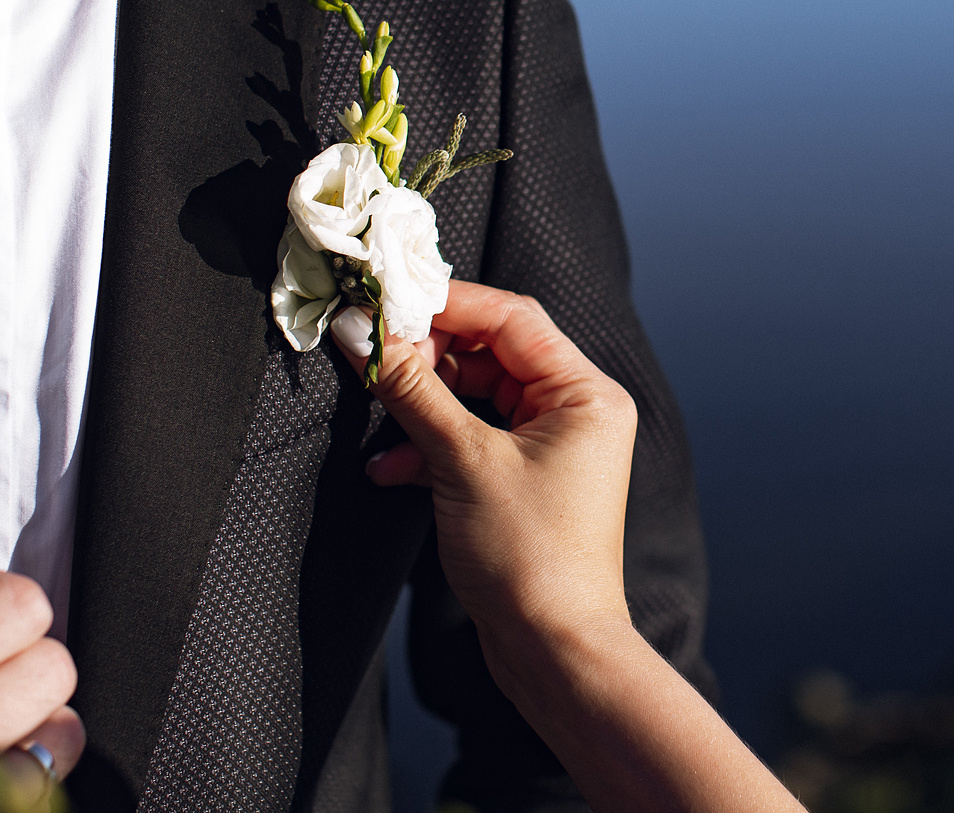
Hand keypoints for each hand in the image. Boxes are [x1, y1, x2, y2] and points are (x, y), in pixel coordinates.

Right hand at [334, 288, 806, 812]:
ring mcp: (551, 447)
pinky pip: (471, 439)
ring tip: (378, 414)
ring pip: (473, 396)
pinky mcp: (522, 481)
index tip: (386, 303)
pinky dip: (429, 447)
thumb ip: (413, 391)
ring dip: (421, 405)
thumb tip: (368, 335)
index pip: (511, 317)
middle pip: (490, 352)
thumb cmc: (532, 558)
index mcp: (585, 392)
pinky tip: (388, 468)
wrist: (553, 650)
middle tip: (374, 359)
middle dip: (427, 357)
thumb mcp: (463, 461)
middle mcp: (576, 411)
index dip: (445, 304)